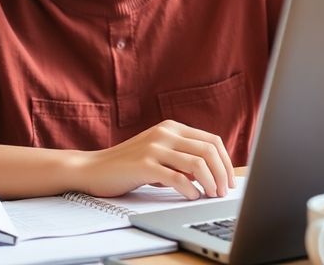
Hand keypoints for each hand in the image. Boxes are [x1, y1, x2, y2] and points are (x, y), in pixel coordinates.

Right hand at [73, 120, 235, 199]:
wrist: (93, 168)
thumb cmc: (129, 165)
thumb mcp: (159, 153)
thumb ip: (181, 157)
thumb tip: (214, 174)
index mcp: (172, 127)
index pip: (212, 140)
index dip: (226, 162)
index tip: (230, 180)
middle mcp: (165, 133)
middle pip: (208, 150)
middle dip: (222, 173)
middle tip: (224, 192)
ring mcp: (154, 147)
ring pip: (197, 163)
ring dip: (210, 182)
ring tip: (211, 195)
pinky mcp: (144, 164)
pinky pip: (177, 177)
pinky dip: (190, 189)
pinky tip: (192, 196)